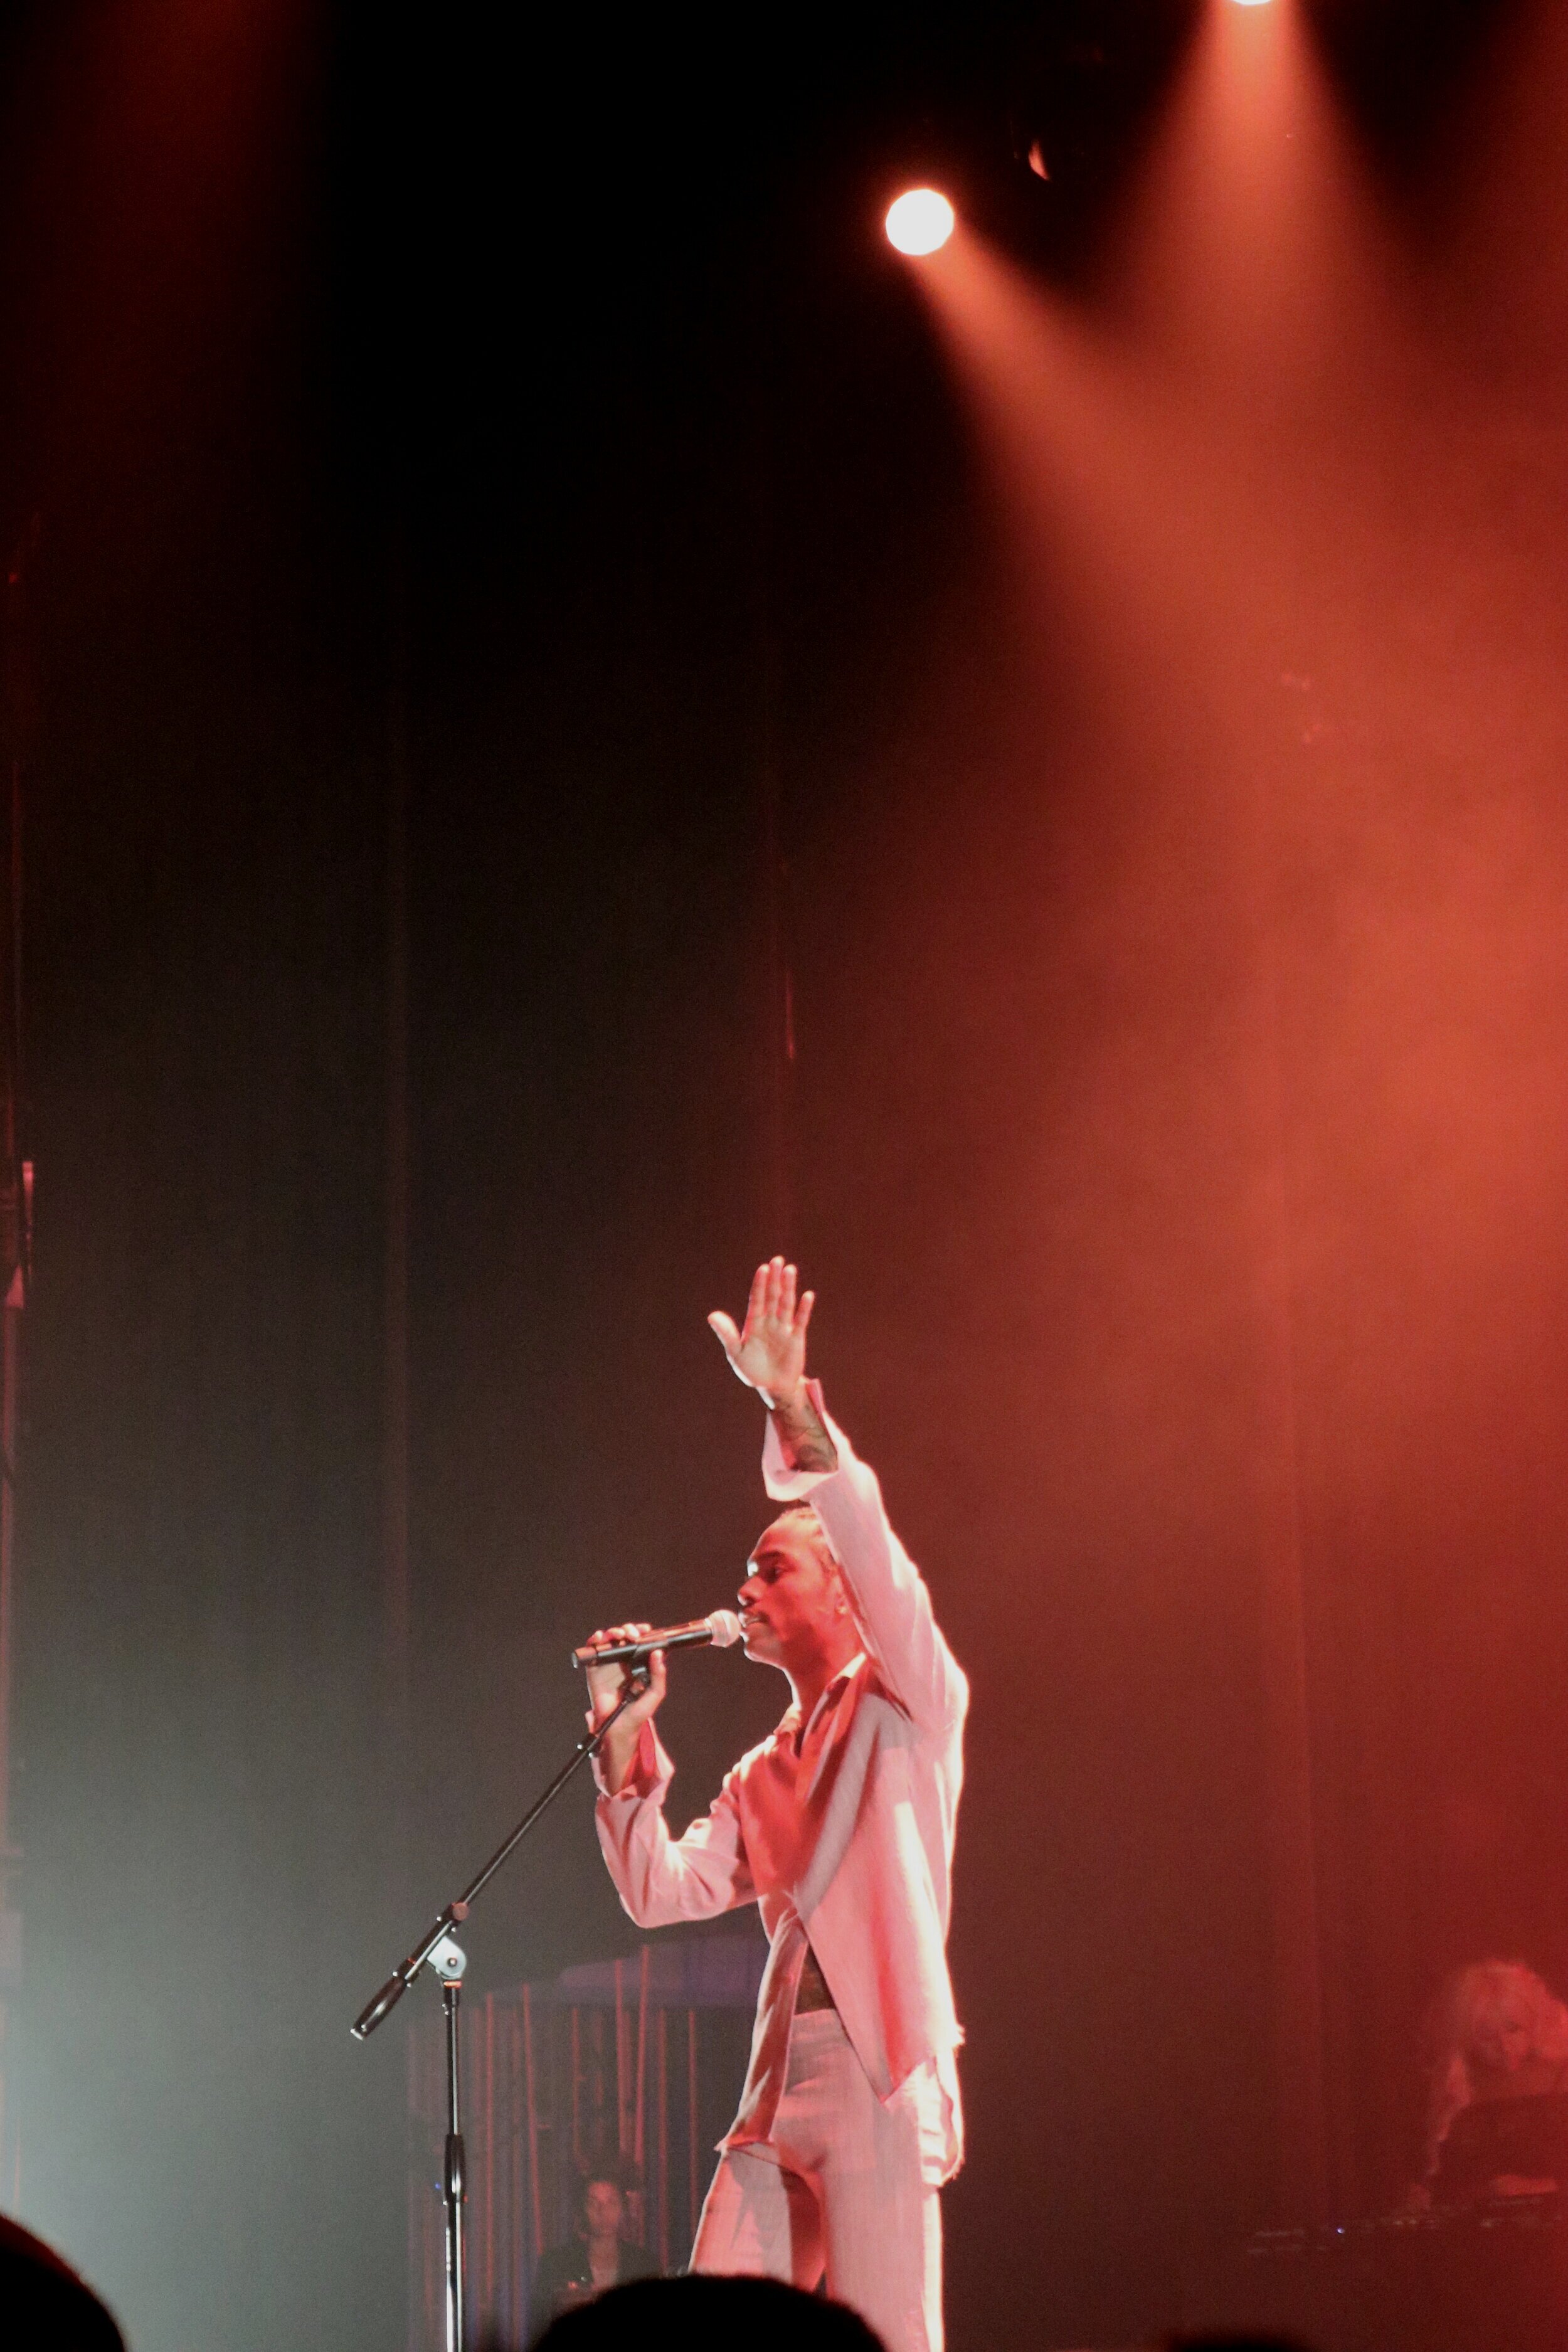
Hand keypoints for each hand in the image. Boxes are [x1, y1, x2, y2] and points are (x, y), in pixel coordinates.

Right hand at [580, 1624, 665, 1792]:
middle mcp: (623, 1660)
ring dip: (613, 1632)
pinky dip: (594, 1640)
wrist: (619, 1727)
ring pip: (609, 1639)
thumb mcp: (655, 1694)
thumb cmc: (637, 1712)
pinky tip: (599, 1638)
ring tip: (618, 1636)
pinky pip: (593, 1650)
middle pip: (624, 1636)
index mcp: (638, 1663)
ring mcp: (608, 1663)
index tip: (645, 1631)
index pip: (640, 1641)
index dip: (642, 1632)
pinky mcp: (594, 1669)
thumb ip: (659, 1675)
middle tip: (632, 1635)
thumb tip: (659, 1654)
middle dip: (628, 1629)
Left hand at [708, 1257, 813, 1409]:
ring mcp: (783, 1328)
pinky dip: (804, 1309)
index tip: (762, 1268)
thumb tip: (712, 1315)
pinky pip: (801, 1321)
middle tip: (777, 1260)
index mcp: (754, 1324)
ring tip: (790, 1270)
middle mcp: (769, 1322)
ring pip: (786, 1304)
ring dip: (788, 1288)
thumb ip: (727, 1334)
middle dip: (774, 1279)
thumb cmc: (752, 1370)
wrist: (772, 1387)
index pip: (757, 1300)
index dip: (759, 1284)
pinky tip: (807, 1295)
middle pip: (772, 1296)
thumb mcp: (736, 1353)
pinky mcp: (796, 1338)